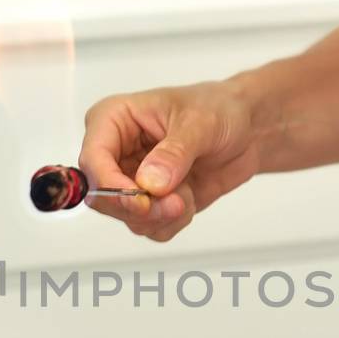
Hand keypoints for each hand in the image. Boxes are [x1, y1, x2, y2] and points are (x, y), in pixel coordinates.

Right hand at [78, 80, 263, 241]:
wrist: (245, 129)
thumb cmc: (218, 109)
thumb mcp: (200, 123)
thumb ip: (174, 153)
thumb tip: (149, 182)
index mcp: (113, 120)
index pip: (92, 160)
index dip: (111, 186)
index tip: (142, 201)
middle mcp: (115, 152)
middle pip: (103, 197)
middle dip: (142, 207)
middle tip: (176, 202)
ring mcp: (130, 180)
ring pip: (126, 217)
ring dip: (161, 215)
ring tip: (187, 194)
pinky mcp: (148, 202)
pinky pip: (148, 227)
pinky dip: (171, 222)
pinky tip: (188, 198)